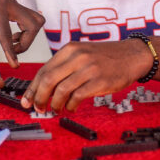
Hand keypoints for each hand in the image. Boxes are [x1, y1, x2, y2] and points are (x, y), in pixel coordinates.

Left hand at [0, 0, 44, 71]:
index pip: (7, 32)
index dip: (11, 51)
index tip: (14, 65)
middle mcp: (11, 3)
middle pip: (33, 24)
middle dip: (26, 42)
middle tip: (12, 51)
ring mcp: (15, 4)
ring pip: (36, 21)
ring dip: (28, 36)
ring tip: (12, 43)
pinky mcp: (15, 7)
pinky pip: (31, 20)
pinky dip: (26, 32)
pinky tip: (11, 37)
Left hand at [22, 39, 151, 112]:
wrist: (132, 55)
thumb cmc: (105, 57)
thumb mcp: (82, 53)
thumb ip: (64, 66)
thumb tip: (43, 87)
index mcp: (70, 49)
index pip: (43, 70)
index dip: (33, 88)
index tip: (27, 100)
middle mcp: (77, 57)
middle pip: (48, 80)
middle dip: (39, 97)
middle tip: (39, 108)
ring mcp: (88, 69)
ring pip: (61, 90)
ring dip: (55, 104)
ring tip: (56, 109)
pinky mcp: (99, 81)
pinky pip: (77, 97)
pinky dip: (70, 105)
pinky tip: (71, 108)